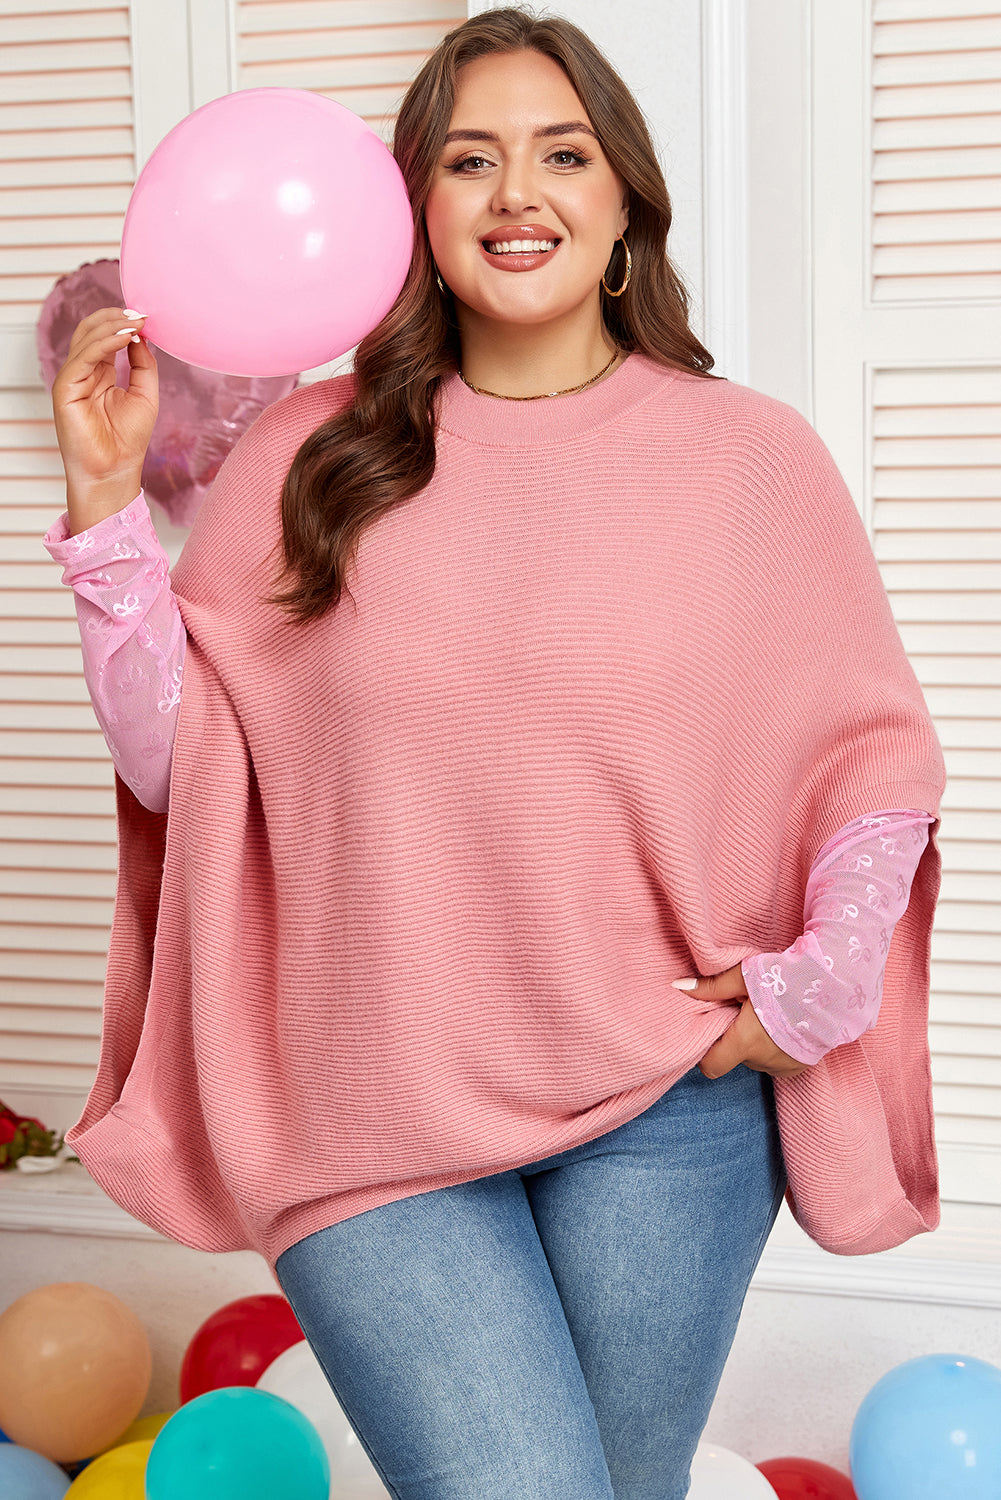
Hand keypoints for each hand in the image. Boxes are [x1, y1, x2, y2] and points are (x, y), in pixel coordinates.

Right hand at [51, 306, 158, 530]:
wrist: (114, 471)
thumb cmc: (128, 440)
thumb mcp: (145, 395)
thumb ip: (143, 365)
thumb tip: (141, 336)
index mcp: (99, 373)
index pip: (106, 336)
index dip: (124, 323)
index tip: (147, 317)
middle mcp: (83, 373)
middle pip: (92, 331)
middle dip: (116, 317)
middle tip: (141, 313)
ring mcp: (72, 379)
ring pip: (86, 339)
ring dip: (112, 325)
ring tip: (136, 321)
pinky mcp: (65, 388)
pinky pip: (83, 357)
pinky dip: (105, 343)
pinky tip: (125, 337)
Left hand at [675, 962, 811, 1079]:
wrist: (835, 987)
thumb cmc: (786, 979)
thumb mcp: (745, 976)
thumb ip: (712, 987)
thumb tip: (679, 987)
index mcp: (745, 1042)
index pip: (710, 1066)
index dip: (706, 1052)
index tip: (711, 1032)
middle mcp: (762, 1061)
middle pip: (735, 1056)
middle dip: (735, 1037)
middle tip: (744, 1011)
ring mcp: (783, 1067)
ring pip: (756, 1059)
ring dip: (756, 1043)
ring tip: (768, 1015)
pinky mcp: (799, 1067)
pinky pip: (776, 1063)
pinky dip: (775, 1049)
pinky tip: (785, 1027)